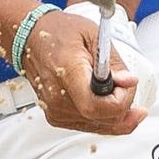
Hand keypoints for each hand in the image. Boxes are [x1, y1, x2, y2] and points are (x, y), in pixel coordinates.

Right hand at [20, 6, 145, 135]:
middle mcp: (58, 98)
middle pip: (104, 119)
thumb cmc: (58, 33)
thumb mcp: (95, 36)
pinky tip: (105, 98)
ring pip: (101, 126)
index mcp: (68, 73)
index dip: (121, 100)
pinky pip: (90, 125)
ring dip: (115, 110)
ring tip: (115, 88)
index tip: (127, 84)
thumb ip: (115, 63)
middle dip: (124, 103)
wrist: (30, 37)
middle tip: (125, 83)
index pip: (98, 107)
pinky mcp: (56, 117)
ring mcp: (56, 111)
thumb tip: (129, 83)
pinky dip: (103, 115)